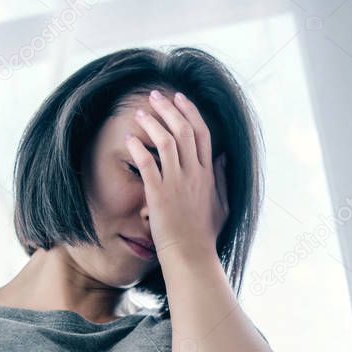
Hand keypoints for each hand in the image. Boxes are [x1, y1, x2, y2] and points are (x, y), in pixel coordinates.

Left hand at [124, 90, 229, 259]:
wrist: (191, 256)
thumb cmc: (204, 235)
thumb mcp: (222, 206)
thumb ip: (222, 180)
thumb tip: (222, 158)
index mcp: (208, 174)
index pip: (202, 133)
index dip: (190, 112)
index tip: (180, 99)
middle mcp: (194, 174)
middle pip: (184, 130)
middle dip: (169, 108)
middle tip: (155, 96)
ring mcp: (177, 183)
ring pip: (166, 141)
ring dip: (152, 123)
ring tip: (139, 113)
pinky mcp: (159, 194)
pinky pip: (147, 163)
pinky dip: (137, 148)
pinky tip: (128, 139)